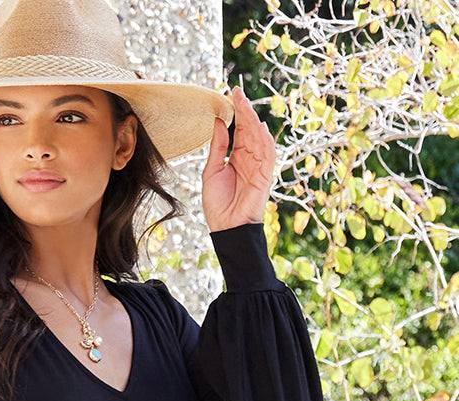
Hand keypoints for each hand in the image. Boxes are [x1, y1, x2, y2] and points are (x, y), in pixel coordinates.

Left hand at [201, 85, 275, 231]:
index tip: (230, 94)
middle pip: (249, 129)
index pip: (239, 130)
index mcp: (237, 157)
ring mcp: (258, 166)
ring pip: (259, 138)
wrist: (225, 228)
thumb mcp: (212, 170)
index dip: (236, 112)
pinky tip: (259, 127)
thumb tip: (219, 121)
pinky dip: (265, 141)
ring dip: (252, 120)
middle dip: (244, 110)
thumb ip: (218, 146)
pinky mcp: (265, 176)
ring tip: (244, 103)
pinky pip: (268, 155)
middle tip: (236, 91)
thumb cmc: (218, 204)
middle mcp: (249, 158)